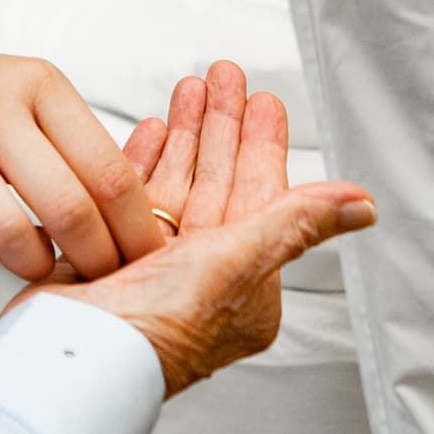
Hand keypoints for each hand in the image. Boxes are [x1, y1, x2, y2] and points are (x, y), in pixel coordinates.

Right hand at [0, 34, 168, 289]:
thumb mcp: (39, 95)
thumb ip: (84, 147)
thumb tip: (143, 225)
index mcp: (40, 85)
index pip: (110, 172)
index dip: (137, 229)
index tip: (148, 259)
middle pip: (68, 207)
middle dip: (96, 261)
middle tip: (102, 280)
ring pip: (4, 232)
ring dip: (33, 268)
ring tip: (37, 264)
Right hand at [36, 58, 373, 395]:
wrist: (72, 356)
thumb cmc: (154, 330)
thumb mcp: (237, 263)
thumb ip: (296, 223)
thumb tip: (361, 206)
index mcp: (242, 286)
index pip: (261, 197)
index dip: (261, 143)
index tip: (262, 101)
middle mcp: (201, 278)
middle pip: (218, 183)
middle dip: (220, 127)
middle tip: (224, 78)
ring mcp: (154, 267)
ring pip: (177, 185)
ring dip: (183, 136)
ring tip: (187, 90)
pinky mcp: (111, 258)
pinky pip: (132, 199)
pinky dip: (141, 163)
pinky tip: (148, 134)